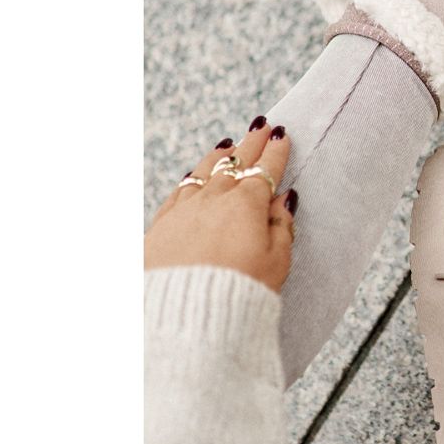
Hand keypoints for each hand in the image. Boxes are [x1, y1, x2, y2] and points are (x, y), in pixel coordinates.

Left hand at [145, 118, 297, 292]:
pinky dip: (190, 179)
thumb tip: (283, 200)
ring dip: (218, 156)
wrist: (185, 318)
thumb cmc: (239, 293)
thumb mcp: (276, 262)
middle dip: (251, 143)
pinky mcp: (160, 227)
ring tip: (227, 145)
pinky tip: (192, 177)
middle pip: (235, 163)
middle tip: (260, 126)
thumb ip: (281, 227)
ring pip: (203, 172)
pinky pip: (178, 192)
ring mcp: (183, 211)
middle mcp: (213, 200)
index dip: (276, 151)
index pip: (266, 170)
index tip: (282, 136)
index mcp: (247, 205)